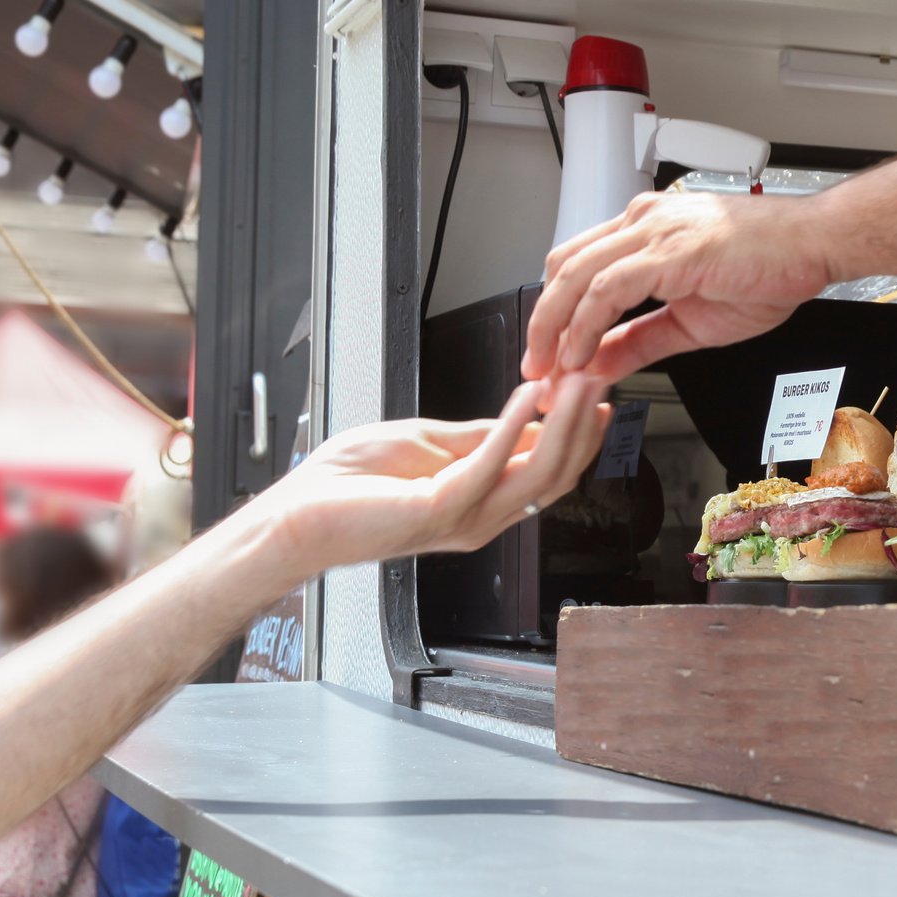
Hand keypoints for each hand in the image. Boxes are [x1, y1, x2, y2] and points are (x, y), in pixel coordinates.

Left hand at [255, 379, 610, 576]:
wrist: (299, 516)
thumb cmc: (348, 486)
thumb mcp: (427, 443)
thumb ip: (477, 436)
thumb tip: (526, 417)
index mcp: (481, 503)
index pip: (549, 470)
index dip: (577, 430)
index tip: (592, 388)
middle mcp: (482, 518)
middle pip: (557, 474)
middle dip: (581, 423)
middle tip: (597, 377)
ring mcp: (466, 518)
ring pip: (538, 472)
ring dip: (562, 421)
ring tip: (576, 381)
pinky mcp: (442, 509)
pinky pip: (493, 462)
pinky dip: (515, 425)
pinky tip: (530, 395)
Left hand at [523, 191, 836, 383]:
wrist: (816, 245)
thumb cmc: (770, 268)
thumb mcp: (690, 321)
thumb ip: (639, 342)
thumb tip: (598, 364)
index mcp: (645, 231)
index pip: (576, 266)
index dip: (553, 313)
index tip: (548, 357)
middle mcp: (641, 222)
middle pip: (563, 267)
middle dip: (541, 323)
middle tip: (535, 371)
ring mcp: (653, 231)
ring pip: (576, 276)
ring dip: (554, 329)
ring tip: (550, 370)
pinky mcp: (669, 250)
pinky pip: (607, 290)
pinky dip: (586, 325)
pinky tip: (582, 355)